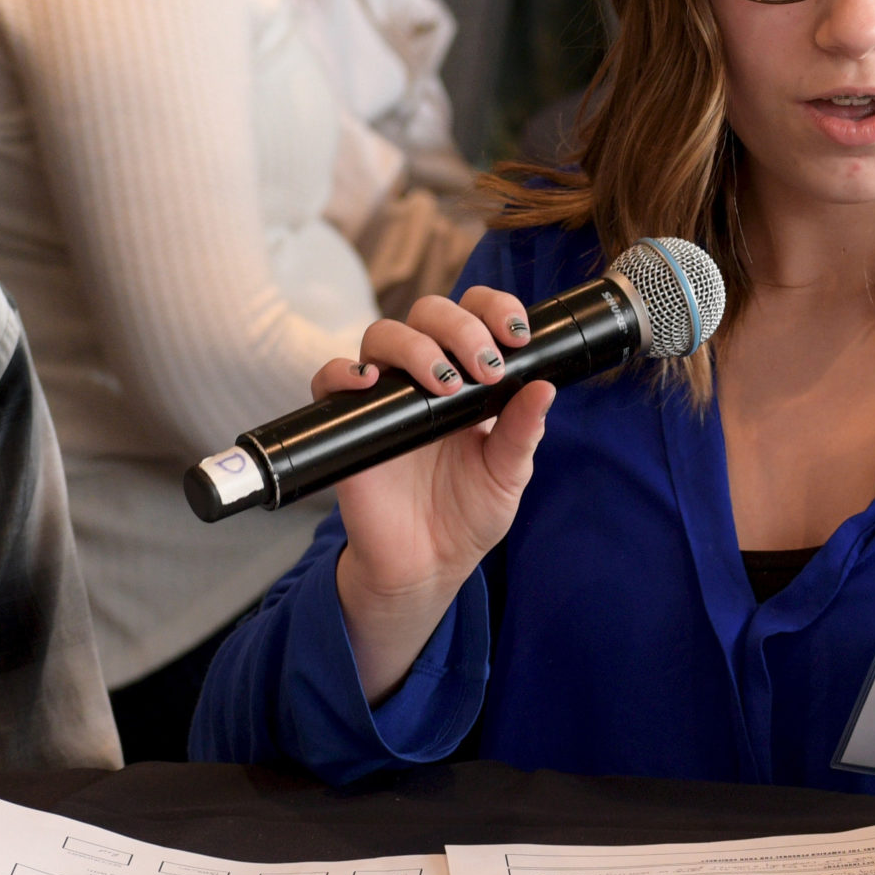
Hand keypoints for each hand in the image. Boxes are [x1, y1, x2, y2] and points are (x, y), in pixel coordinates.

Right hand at [328, 287, 546, 701]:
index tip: (516, 334)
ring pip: (383, 336)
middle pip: (429, 313)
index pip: (475, 315)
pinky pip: (328, 380)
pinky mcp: (347, 425)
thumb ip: (523, 431)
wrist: (427, 566)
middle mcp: (424, 376)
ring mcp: (385, 397)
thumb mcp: (508, 473)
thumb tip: (546, 387)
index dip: (494, 308)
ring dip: (416, 347)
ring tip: (446, 385)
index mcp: (470, 378)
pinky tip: (369, 382)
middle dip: (461, 327)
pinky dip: (342, 372)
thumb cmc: (469, 514)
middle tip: (485, 368)